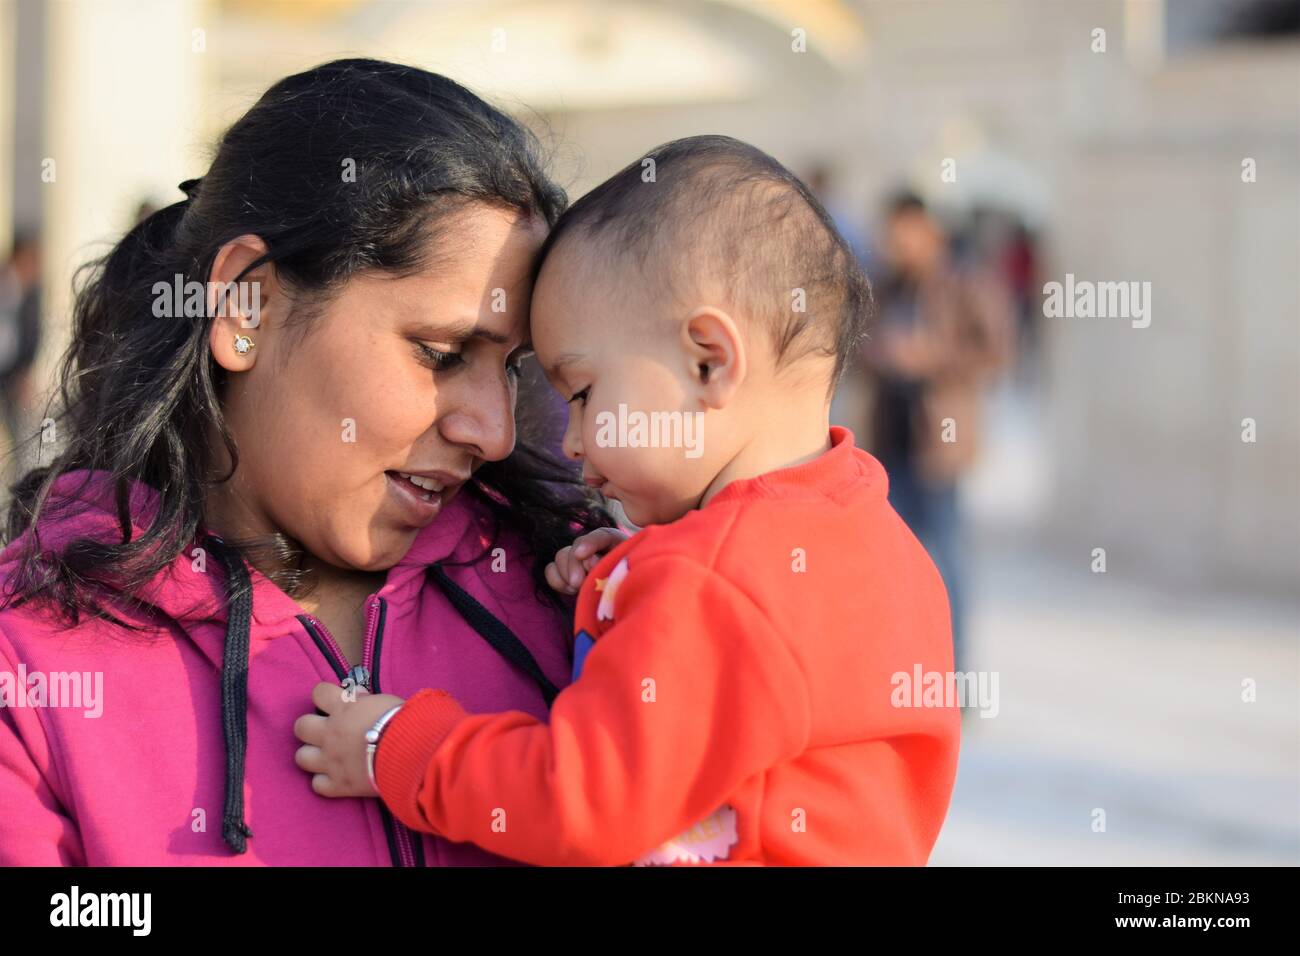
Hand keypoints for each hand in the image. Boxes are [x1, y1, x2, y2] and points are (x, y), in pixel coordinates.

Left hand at [293, 682, 404, 797]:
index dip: (324, 695)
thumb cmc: (405, 722)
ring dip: (313, 756)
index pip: (318, 692)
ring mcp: (331, 760)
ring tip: (327, 757)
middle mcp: (331, 733)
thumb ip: (365, 701)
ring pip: (301, 757)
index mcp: (343, 708)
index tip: (334, 701)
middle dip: (311, 728)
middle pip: (301, 726)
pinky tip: (338, 778)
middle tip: (326, 731)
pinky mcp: (339, 785)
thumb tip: (357, 697)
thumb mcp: (385, 701)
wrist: (411, 753)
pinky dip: (326, 782)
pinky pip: (317, 785)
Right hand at [544, 527, 628, 594]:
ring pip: (561, 556)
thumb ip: (609, 566)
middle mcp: (595, 548)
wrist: (626, 602)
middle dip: (574, 564)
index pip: (602, 535)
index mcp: (616, 544)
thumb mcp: (626, 573)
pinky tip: (571, 590)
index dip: (589, 543)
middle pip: (576, 546)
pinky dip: (557, 581)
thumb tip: (588, 562)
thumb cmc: (628, 583)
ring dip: (566, 573)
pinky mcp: (568, 575)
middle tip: (578, 583)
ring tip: (577, 588)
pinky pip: (551, 571)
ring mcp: (580, 561)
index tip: (581, 555)